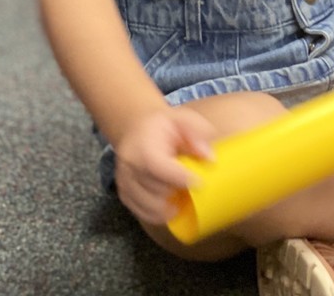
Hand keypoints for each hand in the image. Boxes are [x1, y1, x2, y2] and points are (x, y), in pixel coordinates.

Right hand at [113, 105, 215, 225]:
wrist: (136, 128)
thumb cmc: (163, 125)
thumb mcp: (182, 118)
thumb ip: (197, 132)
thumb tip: (209, 157)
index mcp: (143, 147)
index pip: (158, 167)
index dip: (180, 178)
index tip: (199, 182)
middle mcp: (129, 167)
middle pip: (158, 191)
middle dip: (178, 191)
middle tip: (192, 185)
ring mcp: (124, 184)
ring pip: (152, 207)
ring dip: (171, 205)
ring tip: (182, 193)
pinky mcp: (125, 196)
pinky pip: (145, 214)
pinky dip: (161, 213)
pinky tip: (171, 202)